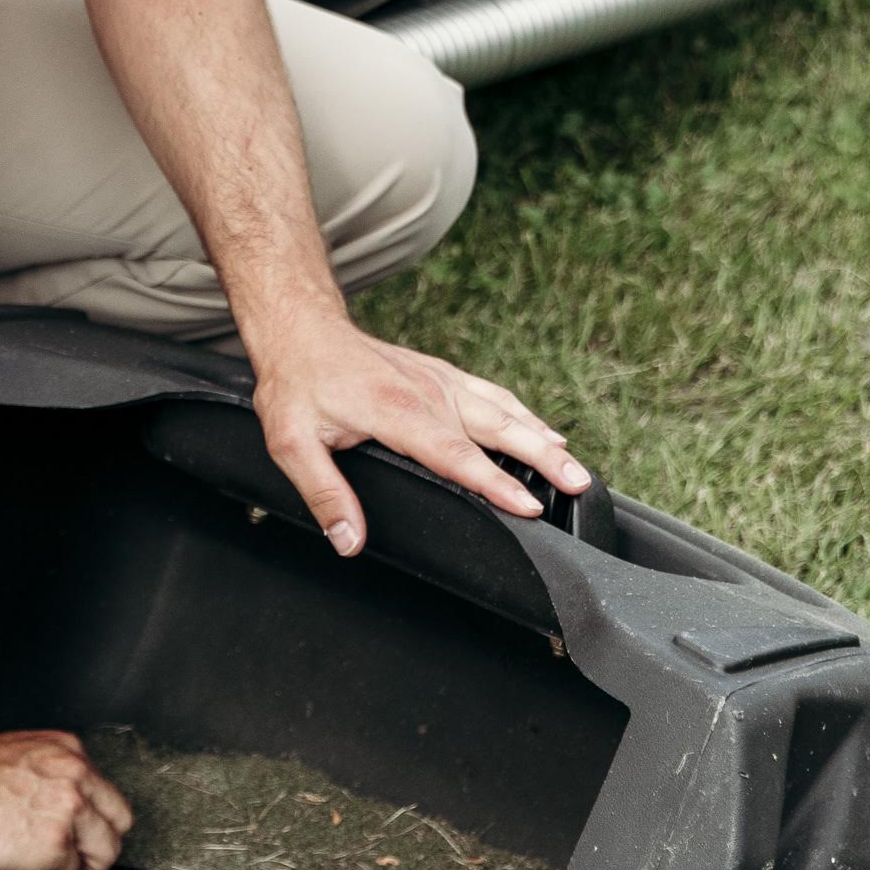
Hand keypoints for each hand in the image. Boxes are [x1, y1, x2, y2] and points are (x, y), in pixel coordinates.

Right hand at [0, 728, 132, 869]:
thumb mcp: (21, 755)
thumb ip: (48, 774)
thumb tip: (49, 804)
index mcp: (68, 752)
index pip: (106, 792)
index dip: (96, 819)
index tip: (82, 835)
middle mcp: (78, 777)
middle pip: (118, 821)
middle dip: (101, 845)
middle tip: (82, 862)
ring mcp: (70, 810)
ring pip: (106, 851)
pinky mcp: (55, 843)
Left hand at [249, 305, 590, 552]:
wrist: (302, 329)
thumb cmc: (296, 383)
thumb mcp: (291, 442)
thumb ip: (323, 493)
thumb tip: (349, 540)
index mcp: (395, 410)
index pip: (454, 454)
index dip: (493, 482)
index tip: (527, 506)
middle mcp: (426, 391)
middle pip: (495, 428)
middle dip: (541, 457)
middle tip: (578, 483)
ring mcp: (437, 379)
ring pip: (501, 409)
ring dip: (541, 437)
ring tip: (574, 466)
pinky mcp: (439, 373)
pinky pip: (490, 395)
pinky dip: (522, 414)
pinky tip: (542, 430)